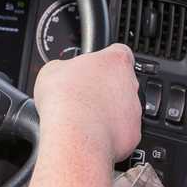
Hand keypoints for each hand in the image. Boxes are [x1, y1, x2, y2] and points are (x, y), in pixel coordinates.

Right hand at [33, 43, 141, 163]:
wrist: (74, 135)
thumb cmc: (65, 99)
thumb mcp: (52, 69)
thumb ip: (65, 67)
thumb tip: (62, 74)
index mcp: (115, 61)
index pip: (121, 51)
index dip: (107, 59)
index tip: (97, 65)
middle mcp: (130, 84)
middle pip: (122, 81)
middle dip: (105, 88)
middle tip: (84, 94)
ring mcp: (134, 110)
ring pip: (123, 108)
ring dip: (108, 110)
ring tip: (85, 117)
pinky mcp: (133, 134)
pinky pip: (122, 131)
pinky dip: (110, 133)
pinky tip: (92, 133)